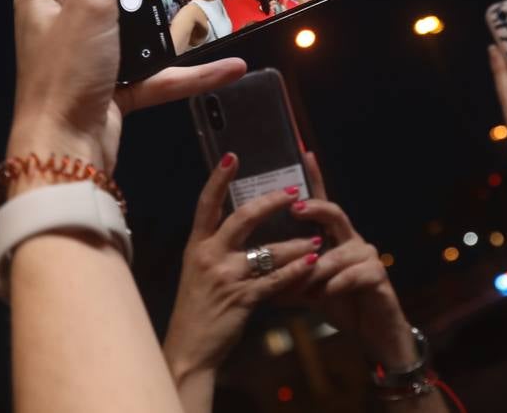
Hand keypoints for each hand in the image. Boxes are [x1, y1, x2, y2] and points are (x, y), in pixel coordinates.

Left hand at [8, 0, 245, 175]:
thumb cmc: (62, 80)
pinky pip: (159, 67)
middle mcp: (64, 13)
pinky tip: (226, 67)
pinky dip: (191, 69)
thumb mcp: (87, 4)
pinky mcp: (117, 80)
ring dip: (166, 12)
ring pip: (136, 16)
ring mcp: (93, 47)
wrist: (65, 152)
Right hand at [163, 154, 319, 383]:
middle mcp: (209, 256)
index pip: (207, 204)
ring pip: (268, 250)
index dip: (219, 179)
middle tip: (295, 192)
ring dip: (296, 243)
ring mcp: (226, 277)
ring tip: (316, 238)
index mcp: (197, 246)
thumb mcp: (198, 272)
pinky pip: (276, 280)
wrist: (190, 350)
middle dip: (271, 202)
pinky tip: (312, 263)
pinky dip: (297, 271)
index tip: (233, 156)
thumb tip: (238, 225)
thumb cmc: (197, 309)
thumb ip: (216, 249)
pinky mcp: (242, 299)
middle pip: (243, 218)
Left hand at [284, 153, 417, 368]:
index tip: (304, 153)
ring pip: (339, 253)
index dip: (315, 178)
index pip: (321, 203)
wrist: (373, 333)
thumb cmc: (338, 304)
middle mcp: (351, 240)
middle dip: (315, 208)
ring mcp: (367, 256)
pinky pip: (354, 275)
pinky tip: (325, 296)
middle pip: (334, 213)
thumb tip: (250, 270)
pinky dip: (335, 286)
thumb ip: (284, 276)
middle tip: (294, 208)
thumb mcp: (306, 289)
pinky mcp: (378, 276)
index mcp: (332, 238)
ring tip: (301, 287)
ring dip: (317, 270)